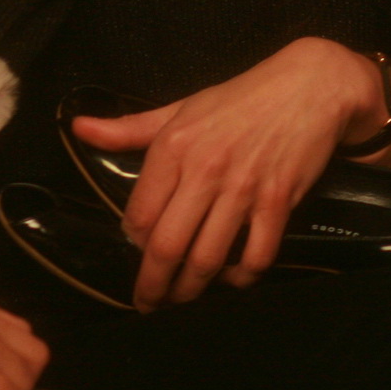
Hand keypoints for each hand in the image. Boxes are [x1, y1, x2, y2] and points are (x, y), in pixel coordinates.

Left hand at [70, 37, 388, 309]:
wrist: (310, 85)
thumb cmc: (241, 98)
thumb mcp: (181, 108)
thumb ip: (129, 127)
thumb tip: (80, 128)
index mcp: (175, 146)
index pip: (139, 215)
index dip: (134, 244)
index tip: (137, 254)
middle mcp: (205, 169)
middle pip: (167, 246)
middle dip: (154, 285)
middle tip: (149, 303)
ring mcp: (244, 188)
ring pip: (207, 258)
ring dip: (191, 289)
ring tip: (183, 299)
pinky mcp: (279, 201)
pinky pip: (256, 255)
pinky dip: (242, 278)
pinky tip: (232, 279)